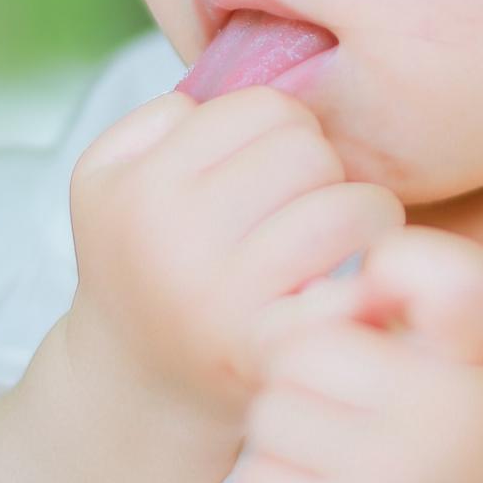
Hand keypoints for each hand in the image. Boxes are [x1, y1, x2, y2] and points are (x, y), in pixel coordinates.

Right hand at [62, 85, 404, 442]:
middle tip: (301, 202)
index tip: (266, 166)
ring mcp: (230, 301)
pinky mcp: (281, 347)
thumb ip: (161, 116)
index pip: (262, 106)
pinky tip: (350, 277)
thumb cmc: (147, 260)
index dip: (278, 129)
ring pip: (352, 205)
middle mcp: (176, 243)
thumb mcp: (109, 178)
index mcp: (139, 188)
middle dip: (318, 167)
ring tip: (333, 237)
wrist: (142, 393)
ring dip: (359, 214)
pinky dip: (373, 268)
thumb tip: (228, 89)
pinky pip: (365, 274)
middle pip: (310, 148)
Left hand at [233, 223, 482, 482]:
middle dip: (308, 369)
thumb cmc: (481, 470)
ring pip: (271, 409)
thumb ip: (422, 306)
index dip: (397, 268)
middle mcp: (443, 417)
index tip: (385, 301)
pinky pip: (255, 477)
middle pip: (308, 344)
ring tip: (339, 462)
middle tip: (346, 405)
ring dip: (287, 431)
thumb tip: (309, 294)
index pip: (447, 273)